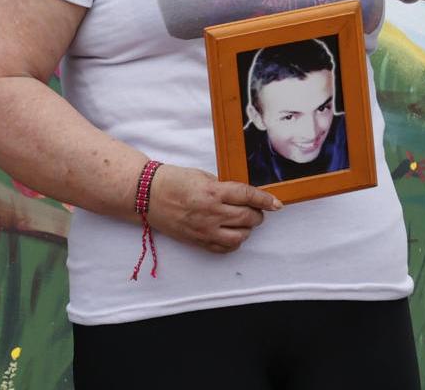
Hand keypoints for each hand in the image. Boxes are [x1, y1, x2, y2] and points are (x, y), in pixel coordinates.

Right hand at [147, 164, 282, 252]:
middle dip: (257, 214)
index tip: (277, 204)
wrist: (147, 195)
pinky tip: (230, 232)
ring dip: (246, 229)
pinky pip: (224, 248)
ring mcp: (205, 230)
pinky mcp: (198, 241)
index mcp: (213, 192)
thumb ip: (223, 187)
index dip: (266, 200)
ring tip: (241, 221)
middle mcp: (211, 213)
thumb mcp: (202, 176)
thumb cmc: (173, 181)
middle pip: (248, 218)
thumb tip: (242, 196)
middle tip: (255, 209)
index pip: (248, 196)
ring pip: (240, 236)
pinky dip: (233, 241)